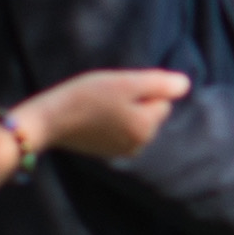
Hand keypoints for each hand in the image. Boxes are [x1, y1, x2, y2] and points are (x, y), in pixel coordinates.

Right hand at [22, 62, 191, 164]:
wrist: (48, 120)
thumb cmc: (86, 97)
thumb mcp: (125, 83)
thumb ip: (158, 84)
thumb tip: (185, 85)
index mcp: (146, 128)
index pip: (162, 100)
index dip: (143, 88)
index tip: (119, 86)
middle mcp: (138, 145)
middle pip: (149, 112)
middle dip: (135, 100)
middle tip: (108, 93)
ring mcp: (121, 151)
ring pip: (134, 120)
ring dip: (122, 109)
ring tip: (98, 104)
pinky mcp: (105, 151)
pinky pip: (119, 129)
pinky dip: (110, 120)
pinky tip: (92, 115)